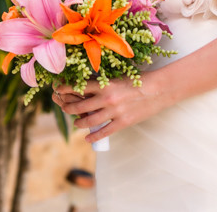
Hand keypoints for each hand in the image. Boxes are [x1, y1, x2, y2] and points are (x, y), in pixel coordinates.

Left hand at [52, 75, 168, 143]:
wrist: (159, 89)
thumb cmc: (139, 80)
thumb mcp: (118, 77)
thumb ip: (104, 82)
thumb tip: (88, 86)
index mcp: (105, 84)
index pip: (78, 87)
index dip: (65, 89)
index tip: (58, 90)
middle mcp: (106, 98)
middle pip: (79, 106)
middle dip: (68, 108)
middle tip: (64, 108)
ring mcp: (114, 112)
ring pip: (88, 121)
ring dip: (79, 123)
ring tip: (76, 123)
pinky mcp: (122, 123)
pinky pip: (103, 132)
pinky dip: (93, 137)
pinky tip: (87, 139)